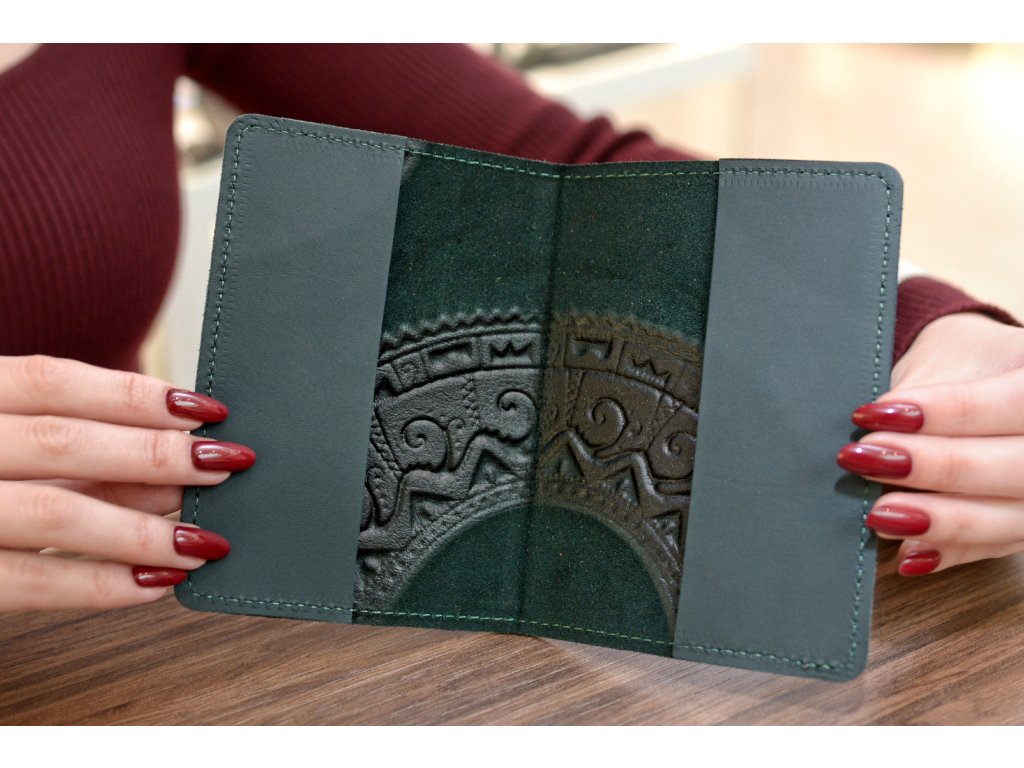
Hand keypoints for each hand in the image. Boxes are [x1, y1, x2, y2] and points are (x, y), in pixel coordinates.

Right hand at [0, 355, 254, 610]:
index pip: (50, 381)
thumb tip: (175, 457)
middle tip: (228, 466)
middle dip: (155, 455)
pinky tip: (155, 584)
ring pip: (49, 512)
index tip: (208, 409)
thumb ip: (71, 446)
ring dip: (139, 528)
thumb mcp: (4, 438)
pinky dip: (96, 586)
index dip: (134, 393)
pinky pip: (24, 583)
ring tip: (205, 540)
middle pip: (62, 442)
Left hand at [837, 312, 1023, 575]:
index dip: (951, 412)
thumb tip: (874, 445)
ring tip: (880, 514)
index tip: (879, 414)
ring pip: (1012, 519)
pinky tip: (909, 552)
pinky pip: (996, 547)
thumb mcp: (944, 360)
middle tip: (870, 461)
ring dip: (943, 520)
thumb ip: (918, 401)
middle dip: (940, 468)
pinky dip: (951, 549)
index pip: (1014, 403)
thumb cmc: (963, 362)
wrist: (987, 376)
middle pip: (1017, 467)